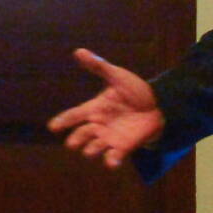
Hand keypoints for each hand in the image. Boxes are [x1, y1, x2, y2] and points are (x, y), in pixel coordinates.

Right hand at [48, 48, 164, 167]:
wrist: (159, 105)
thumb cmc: (135, 90)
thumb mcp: (117, 76)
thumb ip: (99, 67)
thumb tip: (79, 51)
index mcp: (94, 108)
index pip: (73, 115)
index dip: (63, 121)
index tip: (53, 127)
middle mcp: (98, 125)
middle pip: (80, 135)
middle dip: (76, 139)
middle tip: (74, 142)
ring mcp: (109, 137)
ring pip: (92, 149)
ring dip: (91, 150)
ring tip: (91, 149)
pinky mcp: (123, 147)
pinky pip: (113, 158)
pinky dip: (111, 161)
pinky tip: (112, 161)